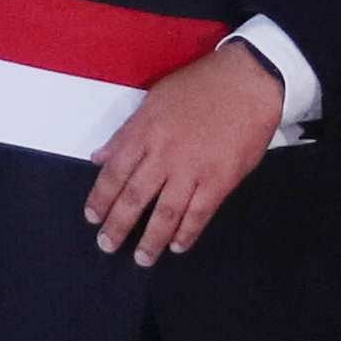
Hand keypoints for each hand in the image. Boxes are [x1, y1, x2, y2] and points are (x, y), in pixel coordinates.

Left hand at [85, 43, 281, 261]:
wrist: (247, 82)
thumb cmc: (199, 87)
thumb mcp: (154, 100)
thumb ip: (126, 133)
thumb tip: (99, 158)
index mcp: (144, 133)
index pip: (113, 173)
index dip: (100, 199)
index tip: (92, 217)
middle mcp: (163, 155)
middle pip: (133, 198)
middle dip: (117, 226)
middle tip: (107, 245)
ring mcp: (192, 170)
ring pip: (164, 213)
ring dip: (151, 239)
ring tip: (142, 258)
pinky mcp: (220, 180)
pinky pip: (199, 214)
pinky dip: (187, 233)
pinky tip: (177, 245)